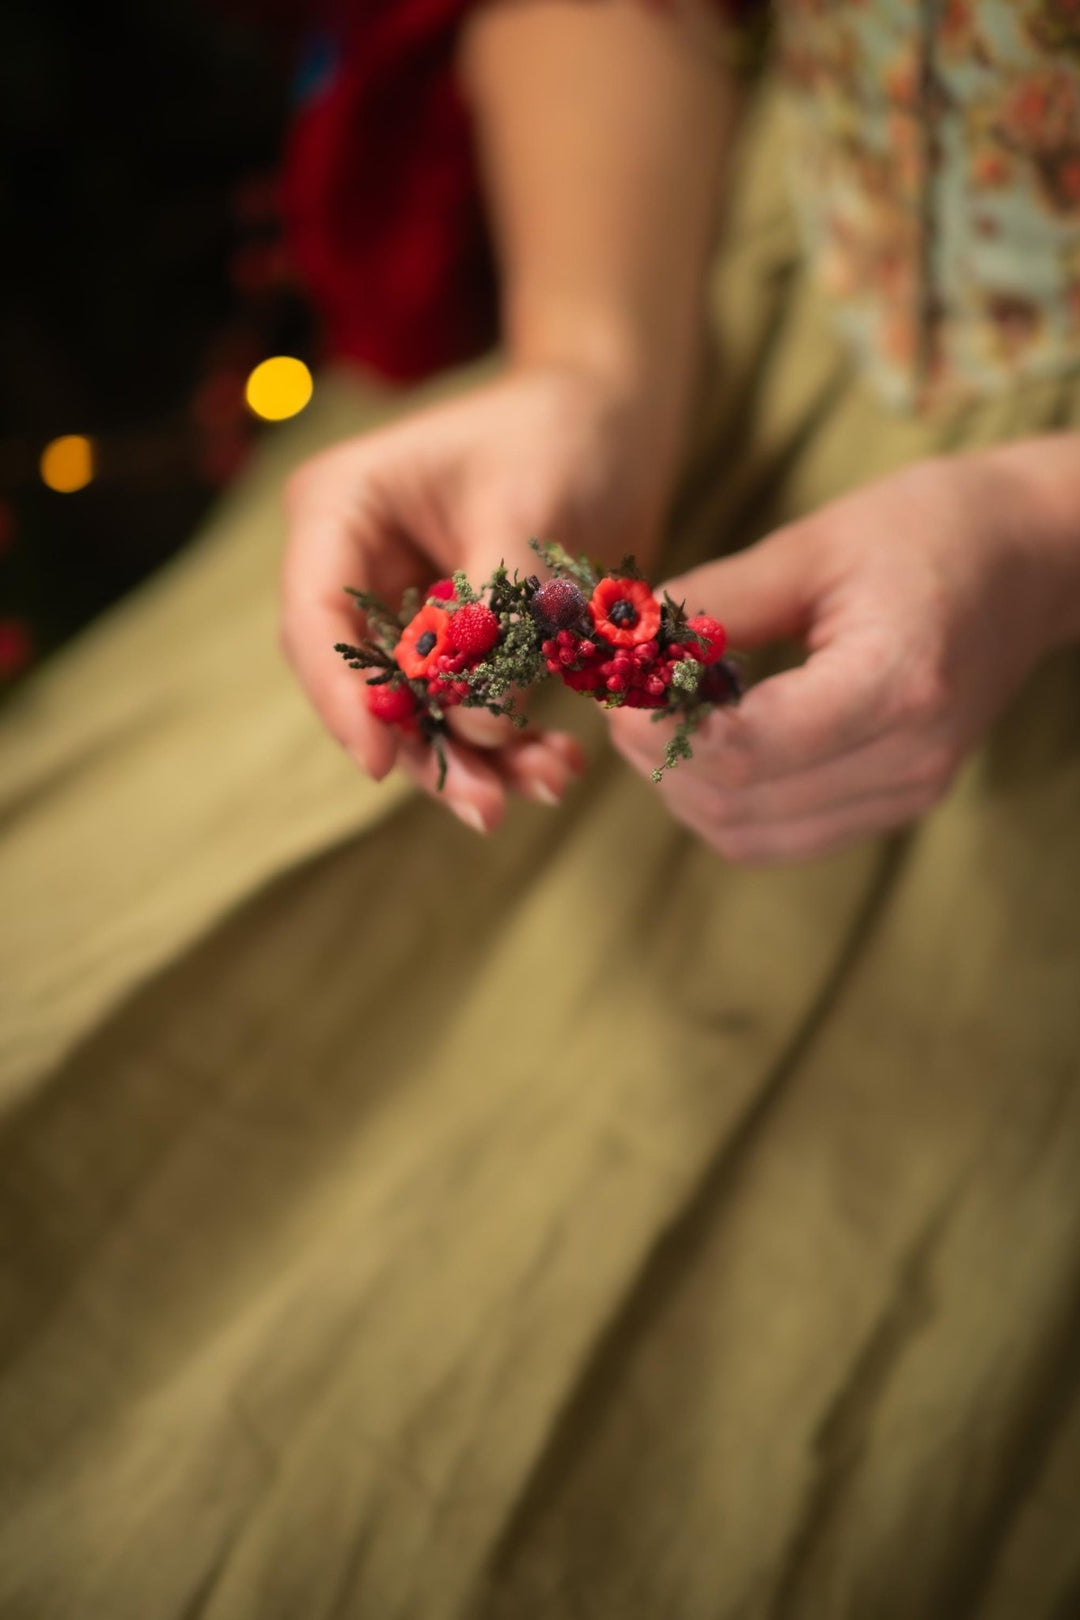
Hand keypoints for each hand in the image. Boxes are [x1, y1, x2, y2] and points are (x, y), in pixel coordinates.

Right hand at [281, 363, 661, 831]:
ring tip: (550, 782)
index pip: (314, 616)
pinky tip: (560, 764)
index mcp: (342, 511)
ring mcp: (409, 614)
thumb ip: (492, 619)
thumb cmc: (564, 434)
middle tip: (488, 806)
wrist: (621, 422)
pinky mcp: (461, 648)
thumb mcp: (525, 512)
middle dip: (425, 751)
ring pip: (422, 714)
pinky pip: (472, 713)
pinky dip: (514, 746)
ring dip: (479, 761)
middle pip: (364, 685)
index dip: (342, 696)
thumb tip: (475, 727)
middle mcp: (361, 569)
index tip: (381, 761)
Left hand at [610, 445, 1079, 862]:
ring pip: (749, 836)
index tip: (621, 687)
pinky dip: (722, 804)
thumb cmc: (927, 531)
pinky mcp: (896, 804)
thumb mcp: (813, 545)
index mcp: (898, 684)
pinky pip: (780, 838)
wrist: (1028, 560)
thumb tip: (621, 643)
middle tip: (623, 701)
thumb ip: (715, 601)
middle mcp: (911, 758)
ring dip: (682, 789)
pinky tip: (704, 746)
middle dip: (660, 760)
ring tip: (657, 722)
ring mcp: (909, 792)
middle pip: (740, 804)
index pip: (750, 748)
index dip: (664, 729)